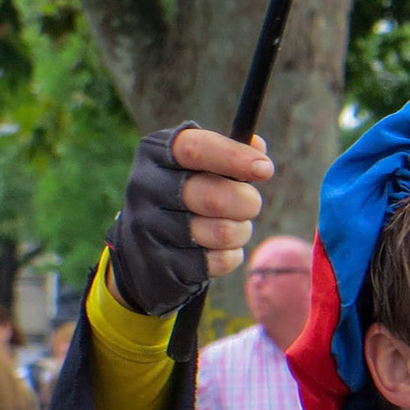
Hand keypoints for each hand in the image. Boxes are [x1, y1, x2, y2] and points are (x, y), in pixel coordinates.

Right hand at [106, 127, 272, 315]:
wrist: (143, 248)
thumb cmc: (186, 195)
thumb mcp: (202, 166)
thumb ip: (230, 153)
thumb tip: (258, 145)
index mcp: (156, 153)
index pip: (195, 149)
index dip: (235, 157)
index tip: (266, 169)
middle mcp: (144, 187)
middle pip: (214, 197)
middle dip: (247, 202)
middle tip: (250, 203)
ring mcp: (147, 228)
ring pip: (222, 232)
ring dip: (240, 231)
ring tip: (231, 227)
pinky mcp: (160, 264)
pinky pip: (219, 261)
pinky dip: (230, 255)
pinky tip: (215, 250)